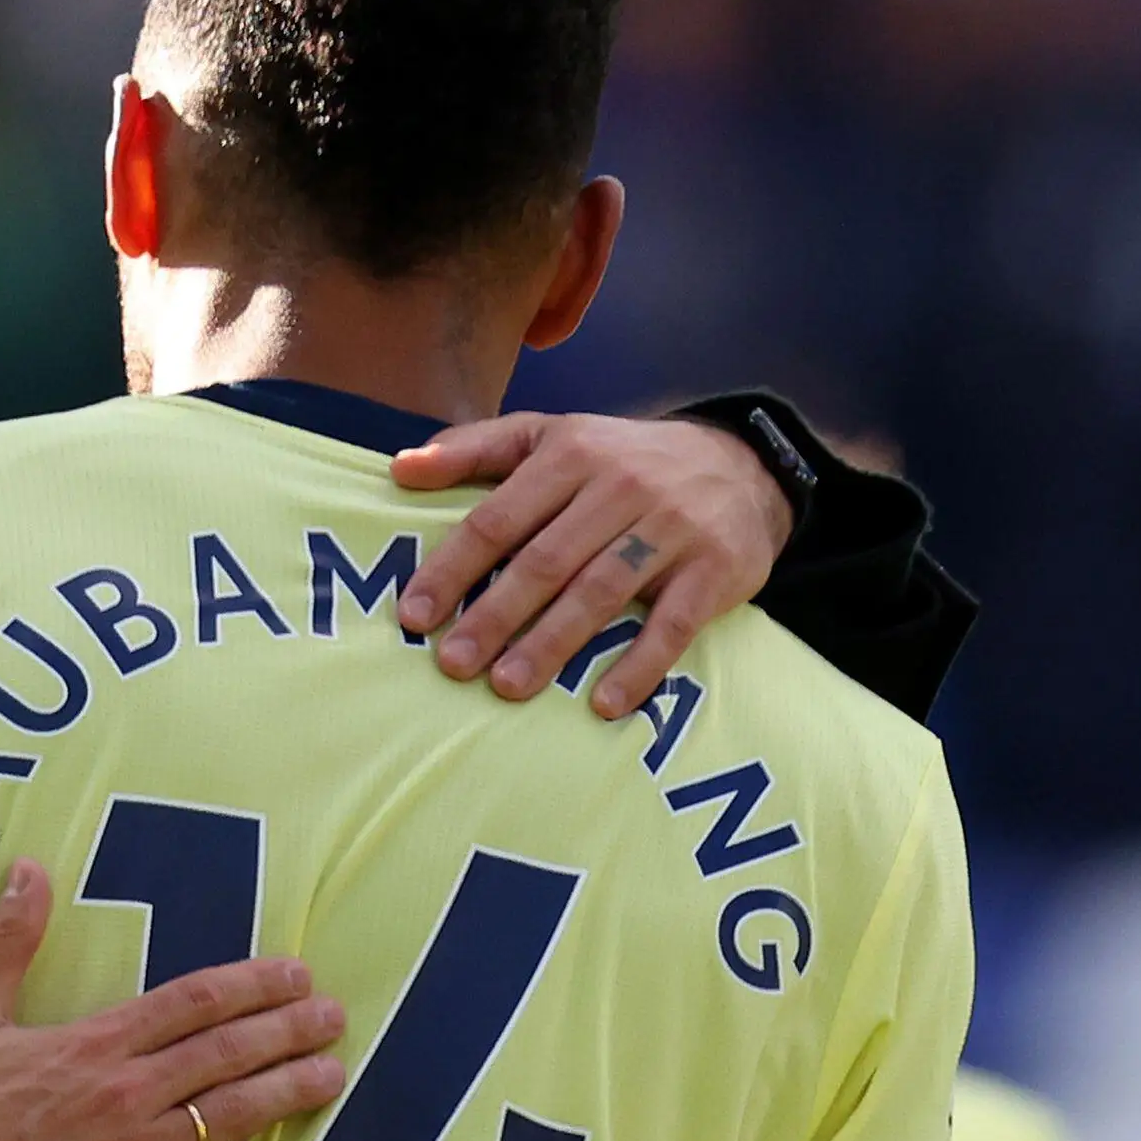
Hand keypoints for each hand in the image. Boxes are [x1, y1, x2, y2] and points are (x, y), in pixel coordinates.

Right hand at [0, 859, 343, 1140]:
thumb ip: (8, 943)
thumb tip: (30, 870)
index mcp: (95, 1045)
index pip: (192, 1002)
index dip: (251, 984)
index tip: (295, 974)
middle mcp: (129, 1096)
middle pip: (227, 1053)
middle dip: (287, 1031)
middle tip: (334, 1017)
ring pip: (233, 1118)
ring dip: (291, 1093)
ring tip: (334, 1075)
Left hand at [388, 411, 793, 718]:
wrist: (741, 464)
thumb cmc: (622, 460)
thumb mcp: (551, 435)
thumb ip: (475, 449)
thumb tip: (399, 467)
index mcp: (570, 453)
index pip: (498, 519)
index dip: (453, 569)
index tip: (415, 617)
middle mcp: (620, 486)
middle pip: (546, 560)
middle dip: (494, 616)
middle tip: (453, 665)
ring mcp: (671, 528)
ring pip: (601, 591)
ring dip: (552, 644)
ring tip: (508, 687)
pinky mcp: (715, 568)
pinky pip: (673, 623)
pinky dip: (639, 666)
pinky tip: (604, 704)